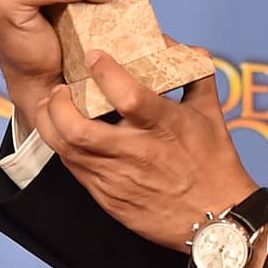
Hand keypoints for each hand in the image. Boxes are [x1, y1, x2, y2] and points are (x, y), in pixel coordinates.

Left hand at [34, 49, 258, 252]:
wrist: (216, 218)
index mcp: (165, 127)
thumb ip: (196, 76)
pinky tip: (68, 136)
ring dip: (50, 124)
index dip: (105, 72)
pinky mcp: (107, 197)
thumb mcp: (211, 114)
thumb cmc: (215, 164)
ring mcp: (117, 177)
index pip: (126, 95)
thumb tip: (184, 48)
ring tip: (53, 108)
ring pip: (65, 149)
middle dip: (59, 104)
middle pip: (77, 127)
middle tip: (61, 89)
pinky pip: (74, 169)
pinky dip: (64, 147)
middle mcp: (136, 152)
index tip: (94, 56)